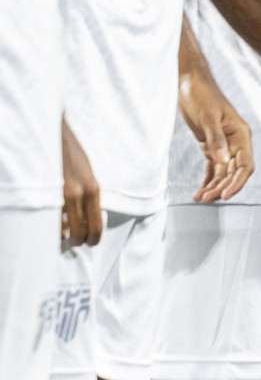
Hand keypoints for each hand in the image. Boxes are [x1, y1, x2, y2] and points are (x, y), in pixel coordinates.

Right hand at [61, 118, 101, 245]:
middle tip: (76, 243)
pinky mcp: (45, 194)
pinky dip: (52, 226)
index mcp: (93, 189)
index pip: (96, 224)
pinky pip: (49, 220)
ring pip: (63, 230)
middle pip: (80, 232)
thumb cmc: (71, 155)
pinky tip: (54, 224)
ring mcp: (60, 195)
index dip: (93, 238)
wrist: (54, 136)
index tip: (90, 243)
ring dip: (64, 236)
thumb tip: (85, 218)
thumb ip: (87, 195)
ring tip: (64, 235)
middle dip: (78, 241)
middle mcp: (78, 194)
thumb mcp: (87, 174)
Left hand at [179, 64, 253, 201]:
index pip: (245, 164)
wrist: (189, 84)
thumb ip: (216, 139)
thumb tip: (223, 161)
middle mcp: (235, 142)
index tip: (224, 195)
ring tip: (200, 197)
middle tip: (206, 199)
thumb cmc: (202, 95)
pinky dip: (207, 180)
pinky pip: (212, 168)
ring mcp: (224, 145)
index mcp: (241, 134)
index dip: (237, 182)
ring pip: (223, 172)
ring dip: (214, 186)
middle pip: (234, 172)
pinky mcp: (211, 146)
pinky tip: (199, 190)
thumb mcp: (208, 117)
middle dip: (222, 186)